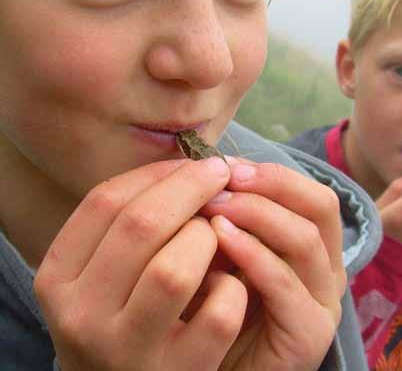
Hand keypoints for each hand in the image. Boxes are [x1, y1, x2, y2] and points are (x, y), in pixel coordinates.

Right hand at [34, 157, 247, 370]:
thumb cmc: (121, 314)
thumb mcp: (103, 272)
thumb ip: (129, 226)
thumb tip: (187, 167)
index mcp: (58, 278)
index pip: (104, 202)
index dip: (156, 173)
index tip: (190, 161)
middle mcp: (82, 316)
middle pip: (141, 225)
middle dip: (191, 187)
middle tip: (220, 173)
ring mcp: (128, 350)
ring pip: (174, 269)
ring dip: (206, 238)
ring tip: (216, 236)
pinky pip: (218, 313)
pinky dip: (233, 287)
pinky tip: (229, 283)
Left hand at [200, 158, 346, 370]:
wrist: (215, 367)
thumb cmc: (218, 303)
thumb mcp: (224, 248)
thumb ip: (226, 214)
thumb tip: (209, 171)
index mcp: (313, 244)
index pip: (309, 192)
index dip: (272, 173)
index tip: (227, 164)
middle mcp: (326, 268)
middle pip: (320, 206)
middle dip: (272, 184)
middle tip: (225, 177)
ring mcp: (322, 300)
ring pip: (306, 238)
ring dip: (257, 213)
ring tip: (214, 206)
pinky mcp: (309, 332)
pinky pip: (285, 283)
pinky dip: (252, 254)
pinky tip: (219, 239)